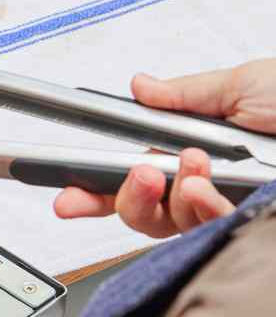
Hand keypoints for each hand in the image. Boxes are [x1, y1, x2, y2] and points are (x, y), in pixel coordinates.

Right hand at [53, 60, 275, 236]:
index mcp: (198, 156)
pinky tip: (206, 189)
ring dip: (172, 197)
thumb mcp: (244, 85)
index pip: (135, 181)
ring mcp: (233, 211)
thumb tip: (140, 87)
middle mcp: (211, 189)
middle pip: (143, 216)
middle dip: (126, 198)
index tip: (65, 198)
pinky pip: (212, 231)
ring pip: (172, 227)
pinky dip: (203, 210)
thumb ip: (184, 94)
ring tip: (190, 164)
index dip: (95, 193)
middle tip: (138, 173)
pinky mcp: (251, 223)